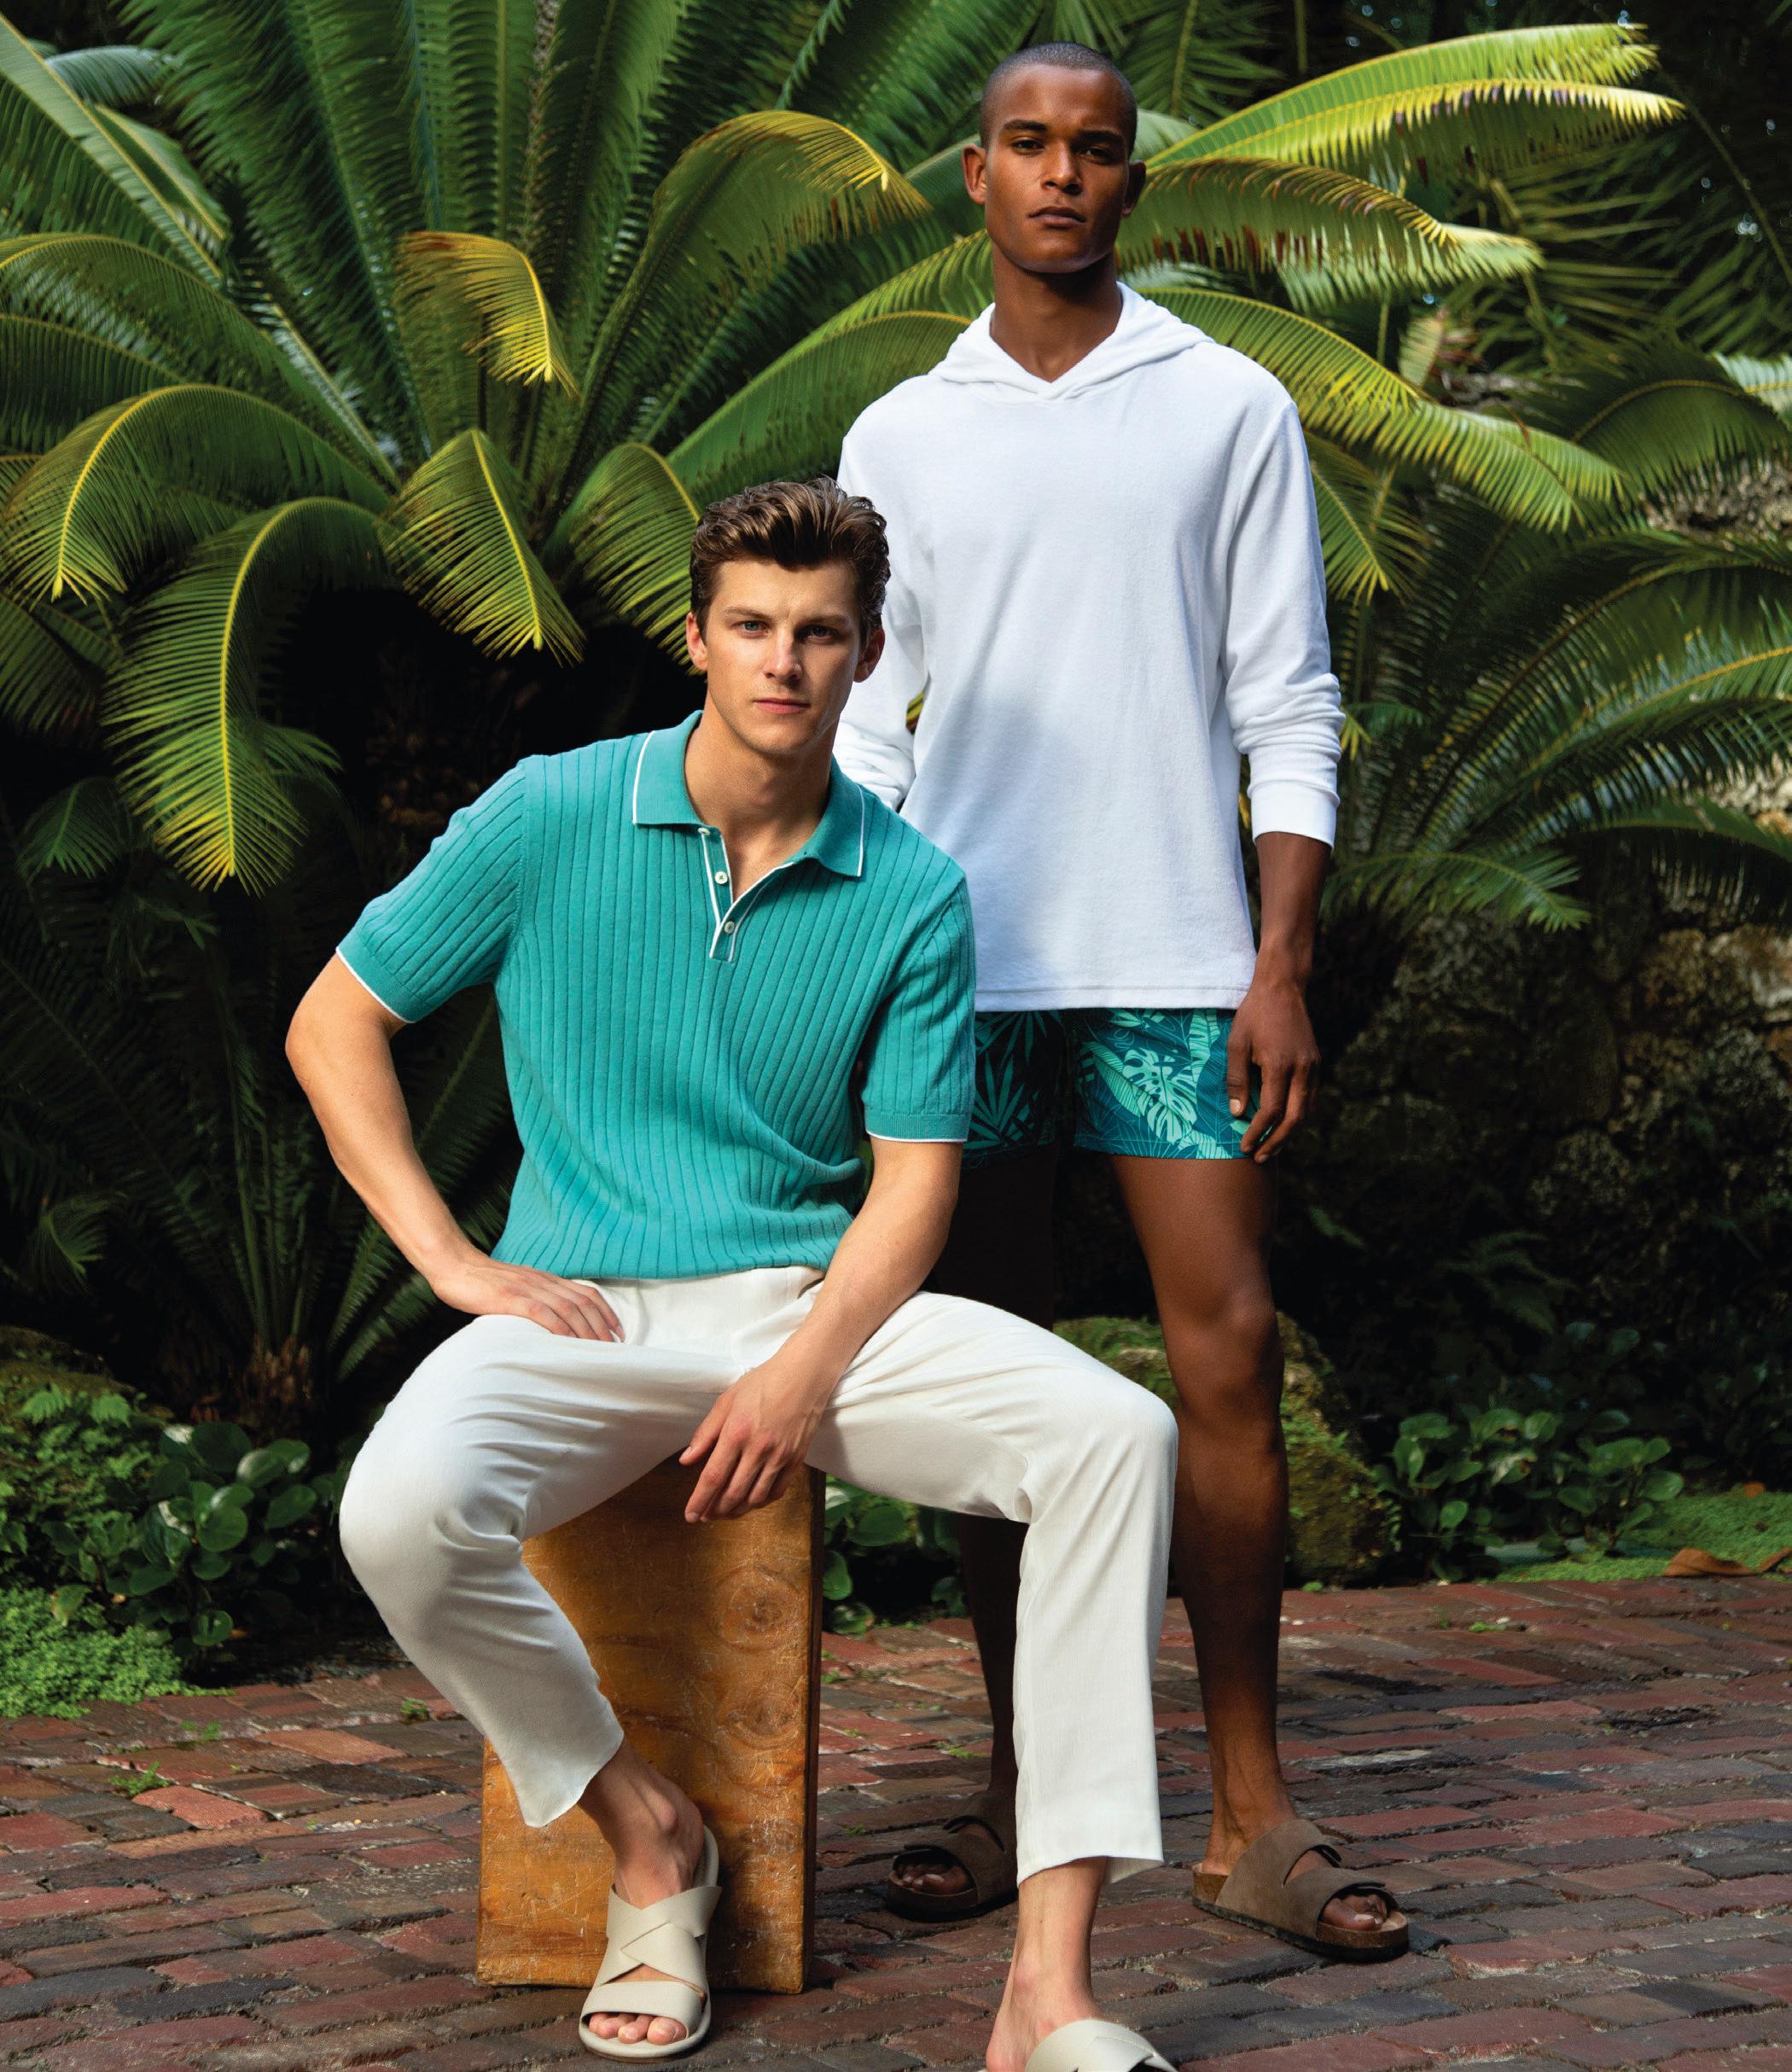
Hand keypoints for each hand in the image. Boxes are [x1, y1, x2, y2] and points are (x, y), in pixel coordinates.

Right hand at [426, 1250, 623, 1339]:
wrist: (455, 1266)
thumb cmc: (482, 1281)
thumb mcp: (517, 1285)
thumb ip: (536, 1296)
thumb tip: (553, 1317)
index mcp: (546, 1279)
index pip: (586, 1293)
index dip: (606, 1312)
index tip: (618, 1330)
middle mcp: (542, 1282)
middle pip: (583, 1303)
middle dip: (603, 1326)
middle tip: (615, 1346)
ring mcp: (528, 1289)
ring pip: (569, 1309)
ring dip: (587, 1331)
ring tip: (598, 1350)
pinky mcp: (511, 1299)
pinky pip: (543, 1314)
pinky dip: (560, 1329)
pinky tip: (569, 1342)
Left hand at [680, 1358, 832, 1521]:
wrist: (803, 1375)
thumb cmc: (762, 1383)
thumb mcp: (726, 1401)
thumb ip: (705, 1433)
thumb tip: (686, 1461)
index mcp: (736, 1433)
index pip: (713, 1477)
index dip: (699, 1500)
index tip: (690, 1515)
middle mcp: (758, 1449)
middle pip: (733, 1493)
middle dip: (715, 1510)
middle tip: (705, 1516)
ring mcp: (780, 1456)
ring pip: (755, 1497)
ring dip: (737, 1511)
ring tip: (724, 1512)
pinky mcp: (795, 1459)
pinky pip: (777, 1491)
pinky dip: (762, 1501)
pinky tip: (751, 1501)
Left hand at [1228, 974, 1320, 1162]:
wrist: (1283, 989)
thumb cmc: (1254, 1015)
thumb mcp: (1236, 1044)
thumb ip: (1237, 1080)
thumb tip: (1238, 1114)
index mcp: (1280, 1065)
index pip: (1272, 1111)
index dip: (1257, 1132)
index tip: (1244, 1145)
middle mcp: (1302, 1069)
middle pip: (1295, 1119)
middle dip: (1277, 1141)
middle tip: (1259, 1157)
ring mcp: (1313, 1067)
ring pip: (1307, 1111)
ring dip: (1289, 1133)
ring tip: (1271, 1147)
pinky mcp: (1316, 1064)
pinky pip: (1310, 1098)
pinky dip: (1298, 1116)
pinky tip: (1284, 1125)